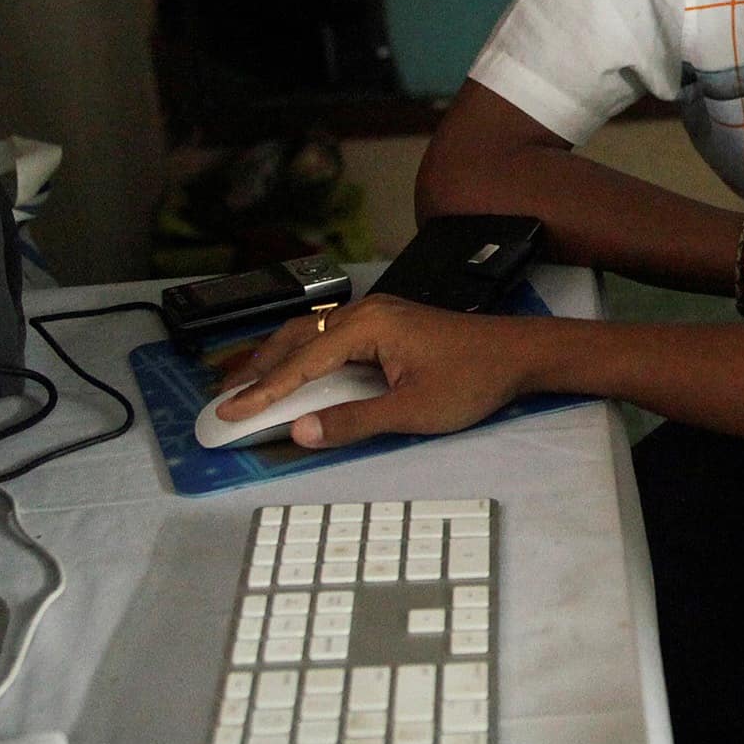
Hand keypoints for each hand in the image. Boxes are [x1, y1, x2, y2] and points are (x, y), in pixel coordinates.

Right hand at [212, 295, 527, 449]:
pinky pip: (331, 337)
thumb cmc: (474, 379)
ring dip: (277, 360)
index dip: (262, 391)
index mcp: (368, 326)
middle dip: (257, 369)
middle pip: (296, 339)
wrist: (520, 354)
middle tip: (223, 397)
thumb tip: (301, 432)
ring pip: (312, 334)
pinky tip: (295, 372)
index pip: (300, 362)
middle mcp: (367, 311)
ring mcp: (378, 314)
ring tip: (246, 385)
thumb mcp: (412, 412)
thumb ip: (353, 422)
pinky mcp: (388, 324)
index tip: (229, 412)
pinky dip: (304, 355)